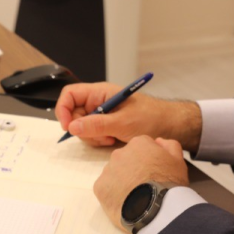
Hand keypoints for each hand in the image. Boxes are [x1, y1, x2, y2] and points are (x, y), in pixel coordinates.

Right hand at [54, 82, 201, 151]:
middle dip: (82, 128)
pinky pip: (92, 134)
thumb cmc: (151, 117)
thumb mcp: (123, 122)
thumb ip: (97, 125)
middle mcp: (98, 101)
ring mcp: (102, 114)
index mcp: (100, 92)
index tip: (68, 127)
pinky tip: (113, 141)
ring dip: (93, 137)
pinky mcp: (106, 126)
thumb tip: (73, 126)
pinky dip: (99, 140)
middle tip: (99, 136)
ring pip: (82, 127)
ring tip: (111, 138)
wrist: (170, 126)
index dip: (63, 109)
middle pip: (73, 113)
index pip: (70, 94)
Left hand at [94, 136, 188, 228]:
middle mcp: (119, 152)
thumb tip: (158, 141)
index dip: (149, 160)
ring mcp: (108, 170)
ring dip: (122, 181)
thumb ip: (169, 145)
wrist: (156, 209)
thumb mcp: (178, 160)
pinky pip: (106, 188)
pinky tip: (125, 202)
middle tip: (145, 184)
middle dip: (133, 169)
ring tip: (135, 196)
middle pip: (126, 159)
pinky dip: (113, 194)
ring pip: (114, 173)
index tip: (154, 172)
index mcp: (138, 143)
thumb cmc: (169, 183)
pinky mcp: (99, 187)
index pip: (141, 147)